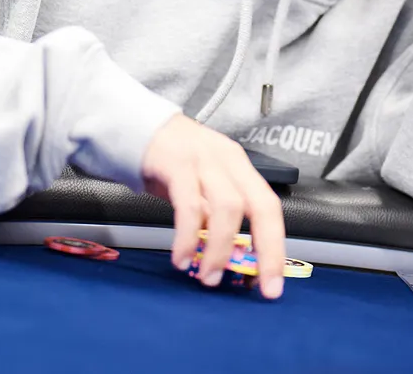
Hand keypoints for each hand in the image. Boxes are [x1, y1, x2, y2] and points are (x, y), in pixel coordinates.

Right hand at [140, 115, 285, 298]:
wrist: (137, 127)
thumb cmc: (172, 162)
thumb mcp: (202, 186)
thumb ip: (215, 217)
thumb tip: (233, 261)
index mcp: (239, 168)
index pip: (269, 207)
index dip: (275, 247)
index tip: (272, 283)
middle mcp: (227, 162)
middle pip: (258, 206)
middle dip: (264, 250)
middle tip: (255, 286)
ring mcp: (204, 160)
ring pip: (227, 207)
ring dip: (220, 249)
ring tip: (208, 277)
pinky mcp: (176, 164)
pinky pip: (189, 206)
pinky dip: (188, 237)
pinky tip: (182, 257)